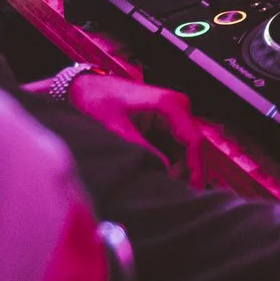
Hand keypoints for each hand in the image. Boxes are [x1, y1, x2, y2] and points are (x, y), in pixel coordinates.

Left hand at [60, 72, 210, 186]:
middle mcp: (176, 106)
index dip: (196, 168)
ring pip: (184, 146)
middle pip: (192, 145)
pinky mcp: (162, 120)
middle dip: (189, 171)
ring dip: (180, 167)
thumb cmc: (98, 100)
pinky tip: (162, 175)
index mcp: (170, 104)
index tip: (192, 189)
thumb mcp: (118, 128)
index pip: (193, 140)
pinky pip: (174, 144)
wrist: (83, 88)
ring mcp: (171, 113)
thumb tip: (164, 172)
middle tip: (179, 193)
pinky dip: (171, 161)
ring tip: (168, 187)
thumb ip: (143, 150)